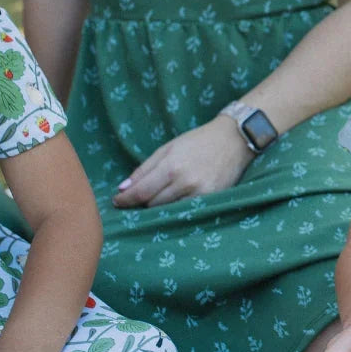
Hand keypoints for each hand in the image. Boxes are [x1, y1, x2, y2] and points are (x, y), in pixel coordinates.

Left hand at [113, 116, 255, 207]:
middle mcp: (185, 183)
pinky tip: (174, 203)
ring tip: (156, 200)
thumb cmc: (198, 141)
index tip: (117, 202)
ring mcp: (200, 194)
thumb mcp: (167, 148)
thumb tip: (124, 188)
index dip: (126, 200)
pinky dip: (176, 209)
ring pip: (169, 210)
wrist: (234, 140)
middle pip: (153, 204)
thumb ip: (145, 169)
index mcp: (171, 167)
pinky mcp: (212, 200)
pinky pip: (186, 211)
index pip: (141, 191)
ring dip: (158, 208)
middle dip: (142, 202)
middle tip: (137, 199)